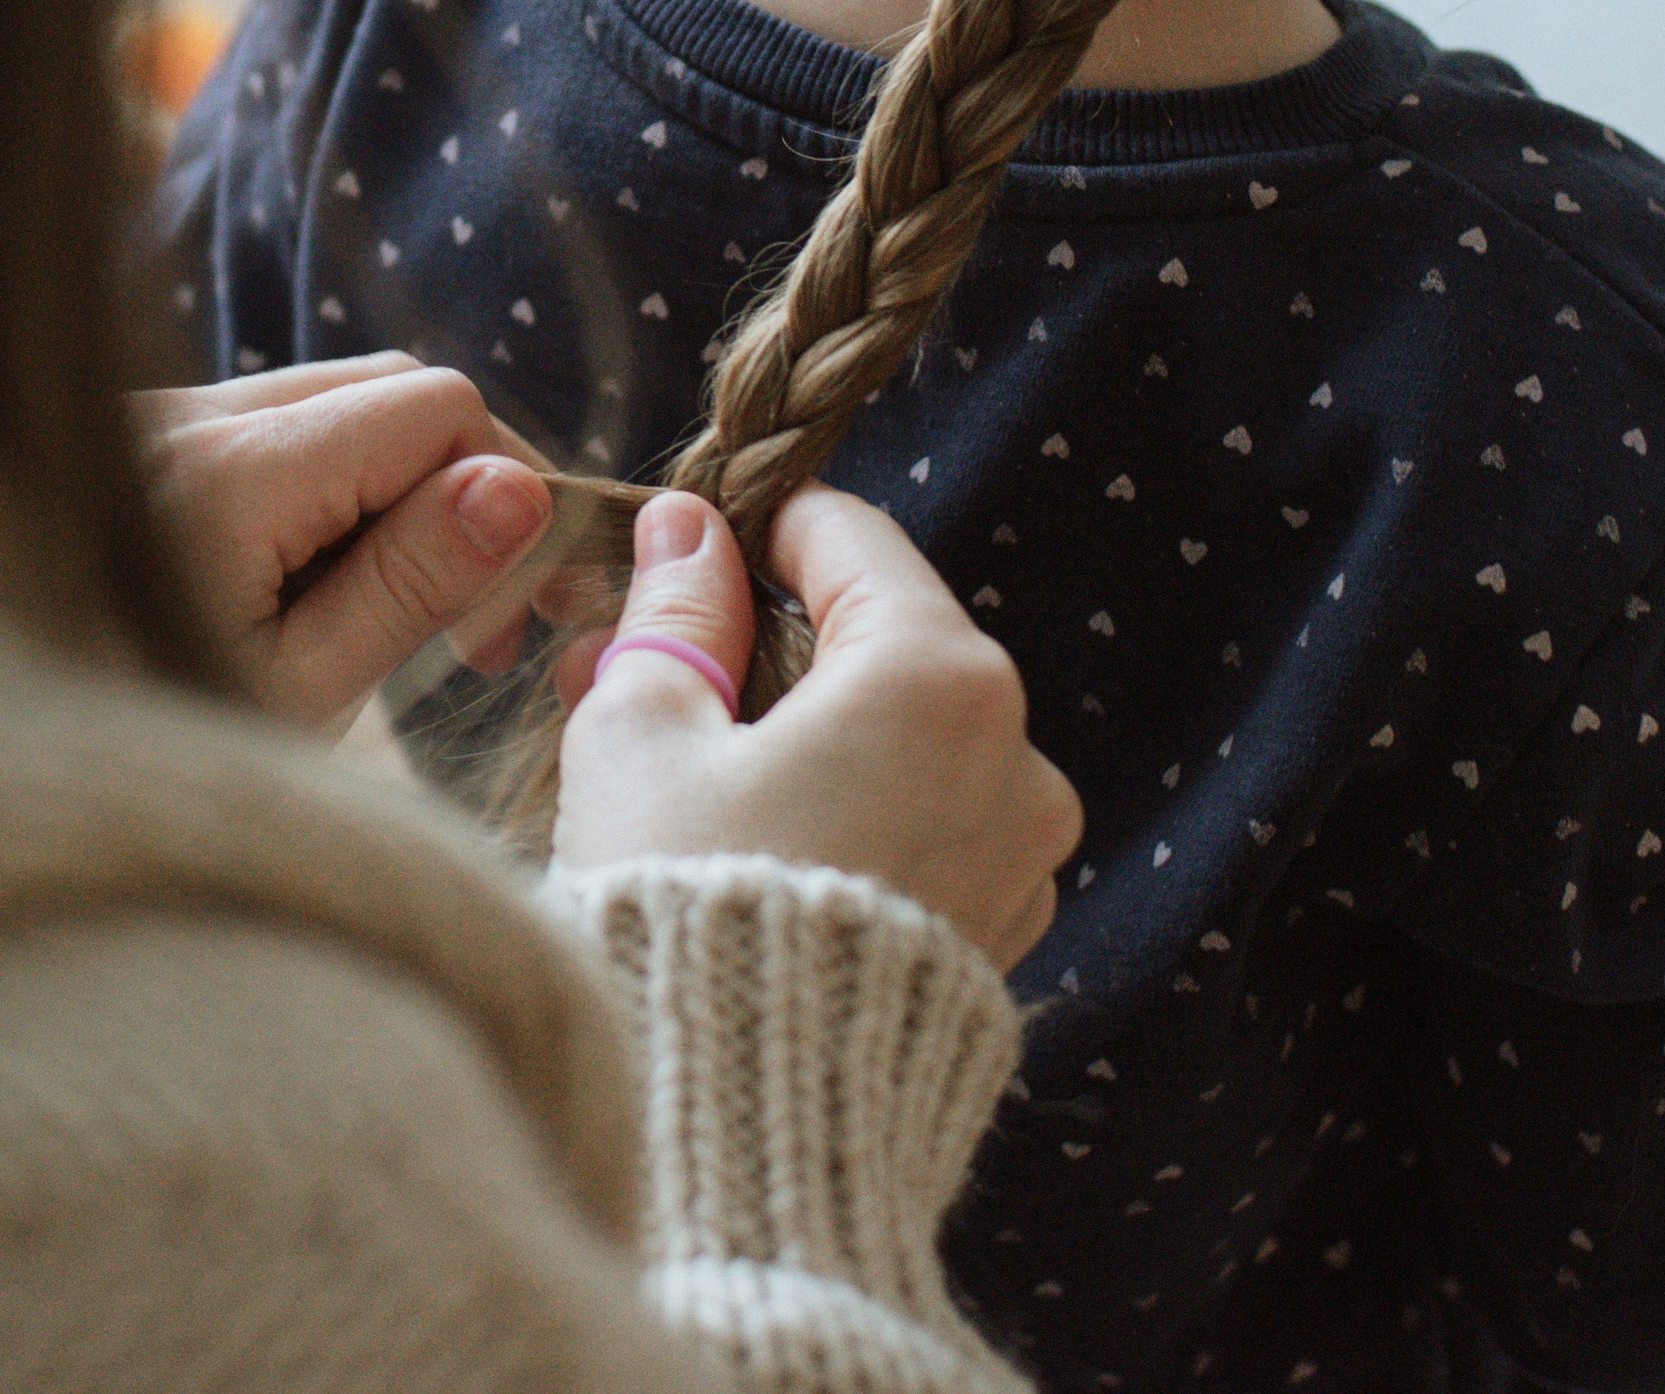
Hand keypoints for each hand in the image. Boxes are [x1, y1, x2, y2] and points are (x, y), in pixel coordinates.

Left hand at [132, 354, 554, 734]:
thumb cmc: (141, 760)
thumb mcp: (297, 689)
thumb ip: (408, 579)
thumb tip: (520, 489)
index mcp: (226, 474)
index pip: (435, 407)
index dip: (500, 495)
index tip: (498, 624)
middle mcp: (184, 412)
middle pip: (390, 388)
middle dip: (456, 489)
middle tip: (466, 629)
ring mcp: (155, 418)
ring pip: (335, 405)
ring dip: (391, 494)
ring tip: (383, 620)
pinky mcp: (139, 443)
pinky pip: (272, 431)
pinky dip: (324, 493)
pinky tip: (310, 595)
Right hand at [549, 485, 1082, 974]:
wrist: (741, 1136)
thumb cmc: (684, 907)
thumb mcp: (645, 729)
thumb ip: (678, 611)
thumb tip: (687, 528)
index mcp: (940, 676)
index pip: (849, 539)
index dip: (756, 531)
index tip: (685, 550)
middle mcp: (1014, 753)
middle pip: (877, 640)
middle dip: (761, 643)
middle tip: (643, 667)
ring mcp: (1020, 851)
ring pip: (898, 736)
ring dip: (796, 728)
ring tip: (672, 760)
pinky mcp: (1000, 929)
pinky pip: (921, 823)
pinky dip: (845, 806)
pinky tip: (743, 832)